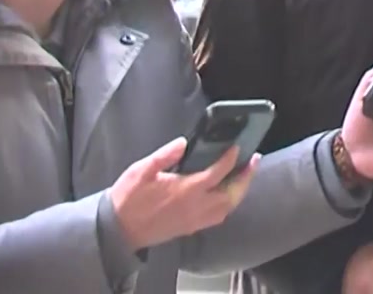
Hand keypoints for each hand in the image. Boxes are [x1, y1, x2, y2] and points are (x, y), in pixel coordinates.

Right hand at [110, 137, 259, 250]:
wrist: (119, 230)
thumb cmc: (129, 198)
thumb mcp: (142, 170)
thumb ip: (165, 155)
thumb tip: (184, 142)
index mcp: (187, 189)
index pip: (218, 172)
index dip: (231, 158)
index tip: (238, 147)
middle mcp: (197, 206)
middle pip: (232, 193)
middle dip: (246, 177)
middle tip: (253, 161)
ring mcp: (195, 219)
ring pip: (228, 207)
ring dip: (239, 191)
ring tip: (243, 176)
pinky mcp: (191, 228)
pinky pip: (218, 217)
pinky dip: (228, 205)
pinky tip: (226, 196)